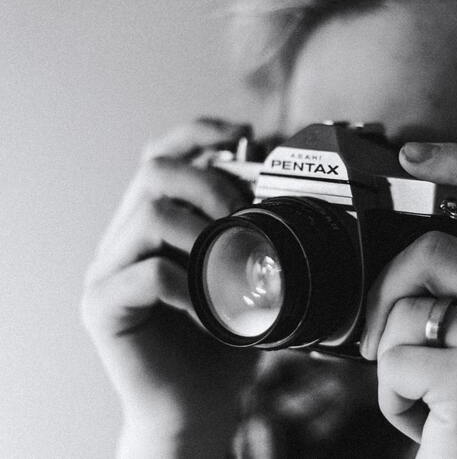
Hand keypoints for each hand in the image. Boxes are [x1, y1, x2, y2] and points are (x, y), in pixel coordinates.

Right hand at [81, 119, 257, 455]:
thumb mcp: (245, 275)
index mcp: (155, 224)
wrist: (198, 404)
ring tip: (229, 264)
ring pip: (149, 214)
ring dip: (203, 232)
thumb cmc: (224, 338)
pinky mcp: (103, 307)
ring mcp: (108, 271)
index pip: (162, 156)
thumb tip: (272, 184)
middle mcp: (125, 239)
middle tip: (242, 217)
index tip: (244, 134)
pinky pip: (146, 274)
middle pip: (154, 172)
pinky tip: (208, 306)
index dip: (198, 133)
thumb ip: (248, 231)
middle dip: (210, 183)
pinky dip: (190, 284)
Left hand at [361, 142, 456, 457]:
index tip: (411, 153)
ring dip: (387, 350)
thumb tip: (395, 253)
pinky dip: (388, 392)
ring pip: (409, 306)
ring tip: (413, 383)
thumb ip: (456, 287)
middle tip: (377, 331)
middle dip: (388, 288)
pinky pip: (398, 359)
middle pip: (437, 248)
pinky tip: (418, 413)